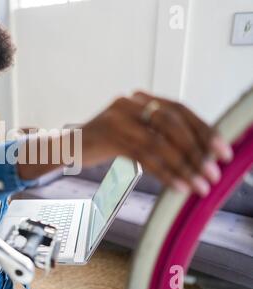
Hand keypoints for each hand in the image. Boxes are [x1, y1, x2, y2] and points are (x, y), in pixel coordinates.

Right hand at [81, 91, 232, 196]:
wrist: (69, 146)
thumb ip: (157, 133)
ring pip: (159, 143)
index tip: (222, 150)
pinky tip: (177, 186)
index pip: (178, 109)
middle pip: (172, 123)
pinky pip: (144, 158)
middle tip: (214, 170)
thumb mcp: (132, 129)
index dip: (203, 129)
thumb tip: (195, 151)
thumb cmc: (104, 140)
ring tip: (200, 184)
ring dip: (184, 166)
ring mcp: (118, 120)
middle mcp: (130, 104)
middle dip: (197, 149)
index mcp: (139, 99)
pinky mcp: (109, 139)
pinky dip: (164, 174)